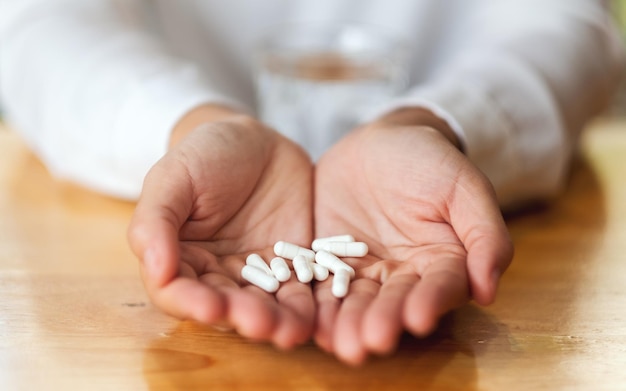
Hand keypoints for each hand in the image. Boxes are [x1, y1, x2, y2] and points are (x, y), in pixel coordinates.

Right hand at [127, 110, 314, 348]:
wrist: (255, 141)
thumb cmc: (204, 154)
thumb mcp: (173, 177)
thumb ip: (155, 220)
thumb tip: (156, 270)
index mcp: (180, 256)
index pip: (178, 291)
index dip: (192, 303)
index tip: (210, 308)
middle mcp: (217, 273)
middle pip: (225, 304)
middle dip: (242, 316)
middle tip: (261, 323)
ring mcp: (257, 273)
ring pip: (264, 305)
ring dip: (277, 321)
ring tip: (291, 330)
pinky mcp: (293, 266)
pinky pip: (300, 290)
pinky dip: (307, 306)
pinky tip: (315, 316)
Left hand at [312, 117, 512, 363]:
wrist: (379, 141)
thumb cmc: (429, 160)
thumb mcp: (464, 186)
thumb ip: (484, 235)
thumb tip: (488, 292)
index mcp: (443, 261)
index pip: (440, 286)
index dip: (430, 302)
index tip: (418, 318)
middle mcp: (405, 275)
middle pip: (395, 302)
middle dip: (383, 322)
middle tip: (370, 341)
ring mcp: (366, 271)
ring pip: (358, 302)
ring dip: (349, 324)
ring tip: (342, 344)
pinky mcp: (331, 263)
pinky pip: (324, 286)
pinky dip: (319, 306)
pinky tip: (311, 324)